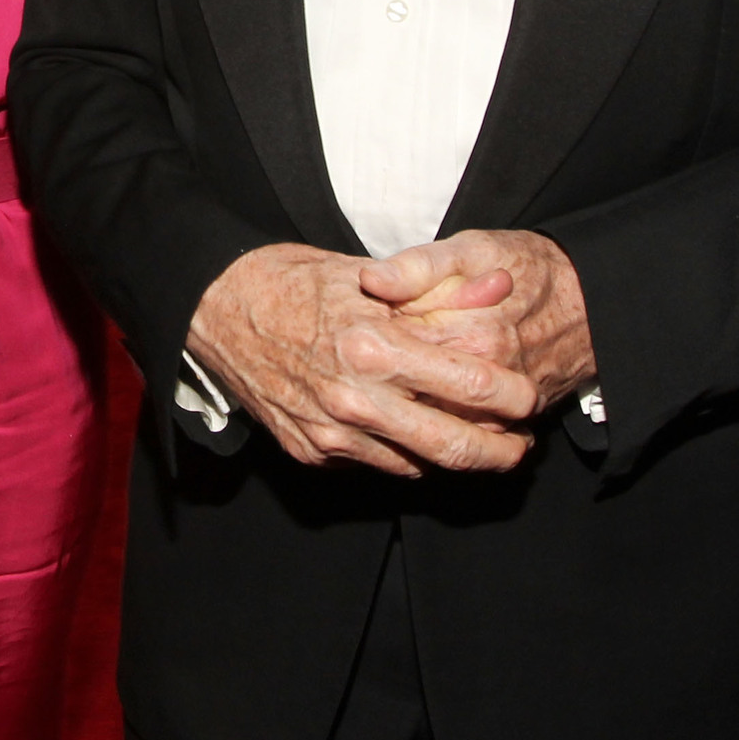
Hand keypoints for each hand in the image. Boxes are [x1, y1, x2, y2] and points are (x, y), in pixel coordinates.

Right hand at [187, 243, 538, 477]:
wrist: (211, 307)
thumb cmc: (287, 279)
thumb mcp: (362, 275)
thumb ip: (432, 293)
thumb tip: (500, 288)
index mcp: (371, 347)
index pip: (472, 384)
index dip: (513, 394)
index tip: (527, 394)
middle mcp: (353, 399)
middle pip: (455, 445)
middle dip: (502, 449)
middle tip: (521, 442)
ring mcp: (330, 433)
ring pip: (418, 464)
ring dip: (455, 456)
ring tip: (477, 440)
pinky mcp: (311, 452)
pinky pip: (377, 464)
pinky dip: (405, 453)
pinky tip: (412, 431)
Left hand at [361, 230, 596, 410]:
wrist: (590, 302)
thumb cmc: (526, 267)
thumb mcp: (472, 248)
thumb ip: (418, 265)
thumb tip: (370, 279)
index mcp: (470, 334)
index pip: (394, 346)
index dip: (372, 330)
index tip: (365, 317)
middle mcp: (486, 380)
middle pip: (409, 386)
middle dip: (385, 369)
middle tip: (374, 348)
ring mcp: (500, 407)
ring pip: (430, 417)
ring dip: (407, 398)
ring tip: (396, 370)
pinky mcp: (508, 421)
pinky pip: (459, 432)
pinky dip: (435, 417)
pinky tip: (423, 394)